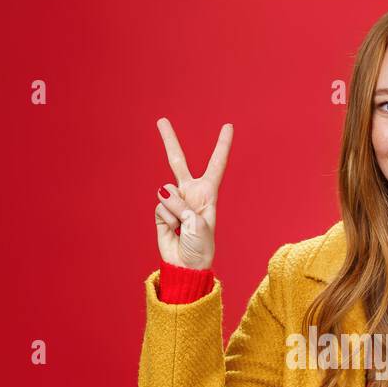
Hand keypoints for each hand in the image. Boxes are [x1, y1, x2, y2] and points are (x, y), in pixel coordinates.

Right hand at [154, 117, 232, 270]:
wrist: (186, 265)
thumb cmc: (200, 247)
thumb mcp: (198, 225)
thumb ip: (180, 205)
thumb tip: (161, 191)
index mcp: (207, 194)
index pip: (216, 165)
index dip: (222, 146)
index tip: (228, 126)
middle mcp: (189, 194)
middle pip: (178, 162)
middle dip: (169, 141)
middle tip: (161, 120)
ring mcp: (174, 202)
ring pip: (166, 192)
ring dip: (174, 210)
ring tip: (182, 227)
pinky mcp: (161, 212)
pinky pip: (159, 207)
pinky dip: (166, 219)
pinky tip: (172, 230)